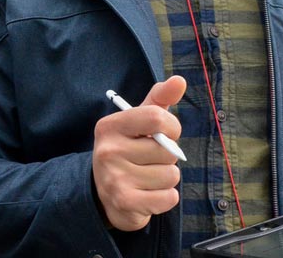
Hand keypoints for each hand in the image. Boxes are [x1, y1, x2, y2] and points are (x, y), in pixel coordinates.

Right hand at [92, 76, 186, 230]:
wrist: (104, 195)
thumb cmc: (128, 151)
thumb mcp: (138, 123)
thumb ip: (159, 101)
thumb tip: (179, 80)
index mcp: (110, 126)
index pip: (157, 118)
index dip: (172, 127)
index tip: (166, 134)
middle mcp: (108, 150)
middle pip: (168, 150)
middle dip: (167, 157)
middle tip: (148, 161)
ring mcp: (115, 178)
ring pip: (171, 175)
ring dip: (166, 179)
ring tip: (147, 179)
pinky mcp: (125, 202)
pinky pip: (169, 198)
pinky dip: (166, 198)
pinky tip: (149, 194)